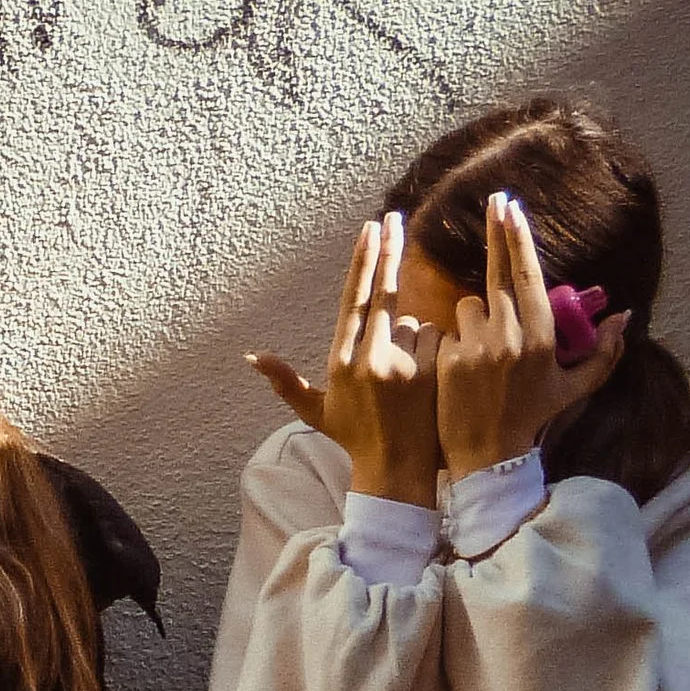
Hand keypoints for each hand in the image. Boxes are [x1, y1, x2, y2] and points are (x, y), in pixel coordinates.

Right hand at [248, 214, 440, 506]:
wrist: (395, 473)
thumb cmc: (355, 440)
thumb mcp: (317, 412)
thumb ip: (286, 381)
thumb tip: (251, 358)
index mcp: (340, 361)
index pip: (353, 298)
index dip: (362, 260)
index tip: (370, 228)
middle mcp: (368, 357)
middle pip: (382, 291)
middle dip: (389, 251)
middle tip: (395, 217)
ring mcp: (401, 364)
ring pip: (415, 321)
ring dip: (414, 335)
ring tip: (409, 372)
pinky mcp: (430, 373)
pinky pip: (438, 338)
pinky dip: (436, 347)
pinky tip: (431, 373)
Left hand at [436, 193, 630, 477]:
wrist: (488, 456)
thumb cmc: (533, 418)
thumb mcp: (573, 389)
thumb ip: (603, 353)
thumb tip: (625, 317)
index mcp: (541, 337)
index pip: (526, 274)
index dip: (518, 237)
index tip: (511, 207)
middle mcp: (510, 335)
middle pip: (498, 272)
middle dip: (497, 233)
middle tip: (495, 200)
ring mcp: (476, 346)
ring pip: (469, 305)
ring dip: (475, 318)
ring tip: (482, 354)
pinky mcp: (448, 359)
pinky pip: (447, 331)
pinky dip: (455, 342)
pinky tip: (462, 370)